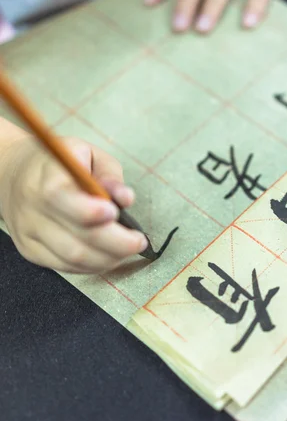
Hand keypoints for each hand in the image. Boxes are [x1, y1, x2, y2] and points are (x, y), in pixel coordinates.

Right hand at [0, 136, 146, 272]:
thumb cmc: (59, 163)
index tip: (116, 212)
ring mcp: (29, 234)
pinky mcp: (30, 251)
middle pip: (75, 239)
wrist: (13, 175)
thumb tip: (125, 198)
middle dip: (115, 244)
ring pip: (73, 258)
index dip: (92, 211)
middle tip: (138, 241)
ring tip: (127, 248)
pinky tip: (108, 254)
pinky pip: (67, 267)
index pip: (62, 199)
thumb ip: (110, 174)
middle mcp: (32, 209)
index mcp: (45, 178)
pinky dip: (93, 264)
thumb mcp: (87, 153)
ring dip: (108, 258)